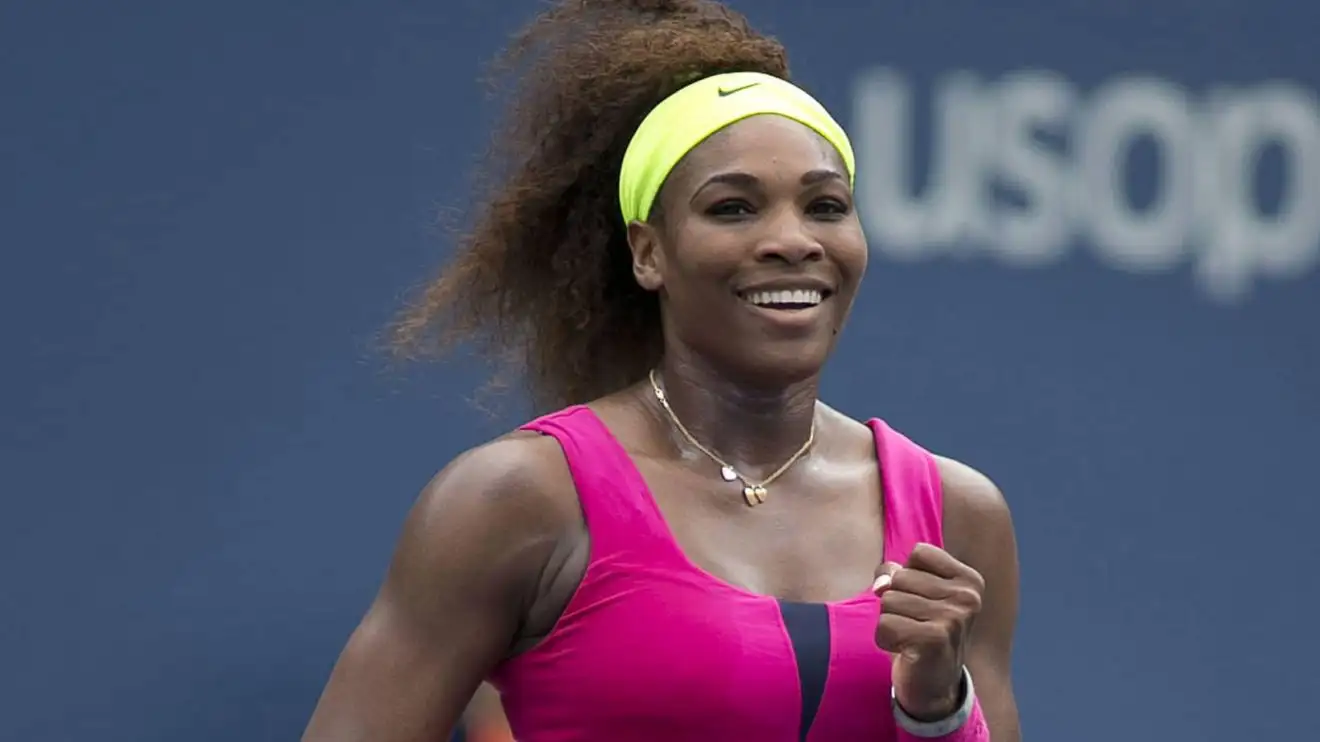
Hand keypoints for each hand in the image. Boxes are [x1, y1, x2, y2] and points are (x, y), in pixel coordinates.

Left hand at [872, 543, 984, 720]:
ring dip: (890, 622)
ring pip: (889, 600)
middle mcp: (967, 597)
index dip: (908, 576)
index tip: (923, 601)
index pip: (919, 553)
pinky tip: (906, 651)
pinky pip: (884, 625)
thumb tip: (881, 584)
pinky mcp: (934, 639)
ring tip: (911, 637)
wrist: (936, 687)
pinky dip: (885, 640)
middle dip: (897, 602)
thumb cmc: (922, 632)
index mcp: (969, 580)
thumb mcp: (914, 593)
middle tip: (916, 625)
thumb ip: (894, 573)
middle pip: (900, 577)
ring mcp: (954, 618)